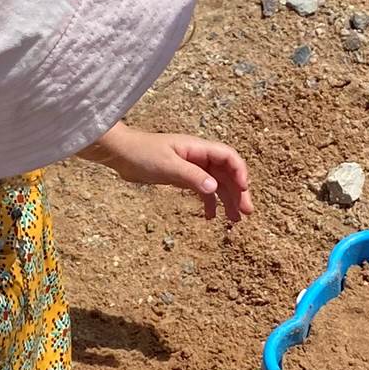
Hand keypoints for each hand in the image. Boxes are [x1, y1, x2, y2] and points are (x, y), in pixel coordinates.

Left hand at [81, 122, 252, 220]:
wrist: (122, 154)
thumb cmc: (142, 154)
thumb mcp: (167, 166)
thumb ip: (191, 176)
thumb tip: (214, 188)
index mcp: (198, 148)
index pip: (228, 157)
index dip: (239, 172)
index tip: (243, 189)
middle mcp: (199, 157)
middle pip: (226, 174)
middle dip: (238, 192)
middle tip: (247, 213)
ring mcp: (192, 167)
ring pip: (217, 184)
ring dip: (227, 200)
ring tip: (235, 220)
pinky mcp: (183, 177)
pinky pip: (202, 190)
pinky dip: (209, 203)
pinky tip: (211, 218)